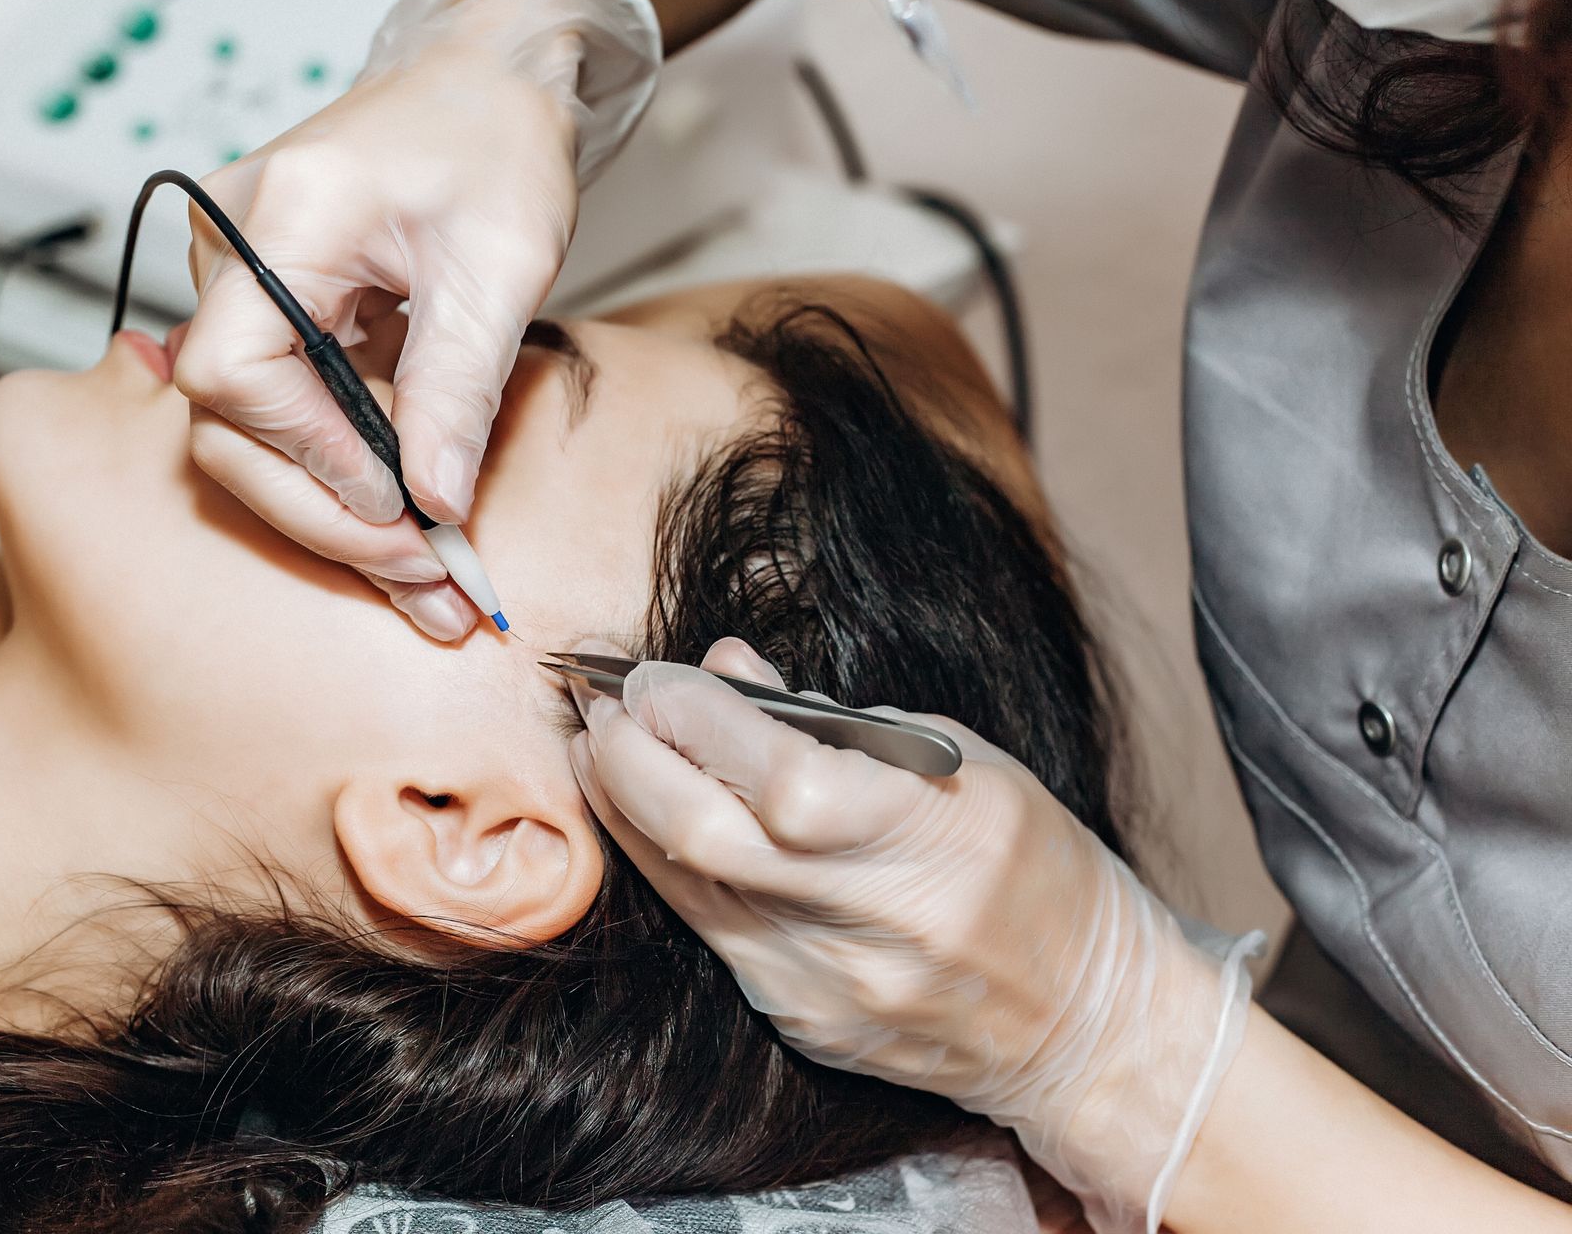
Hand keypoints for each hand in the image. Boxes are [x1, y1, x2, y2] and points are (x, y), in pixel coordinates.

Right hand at [172, 0, 658, 641]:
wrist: (489, 88)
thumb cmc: (492, 141)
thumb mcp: (499, 266)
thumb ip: (458, 388)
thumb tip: (433, 502)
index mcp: (278, 218)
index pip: (233, 374)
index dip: (310, 456)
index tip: (397, 505)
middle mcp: (234, 250)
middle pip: (226, 426)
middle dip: (326, 516)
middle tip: (426, 577)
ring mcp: (242, 283)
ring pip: (248, 436)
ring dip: (336, 514)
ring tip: (428, 575)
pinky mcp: (272, 311)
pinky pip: (284, 412)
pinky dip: (345, 475)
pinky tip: (408, 527)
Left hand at [567, 638, 1258, 1233]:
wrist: (1087, 1023)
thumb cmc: (1033, 868)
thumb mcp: (959, 763)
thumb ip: (832, 720)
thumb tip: (725, 667)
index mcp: (932, 840)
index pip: (778, 776)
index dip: (694, 718)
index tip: (657, 678)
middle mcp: (872, 923)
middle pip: (702, 836)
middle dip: (629, 757)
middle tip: (605, 704)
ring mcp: (825, 985)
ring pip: (684, 886)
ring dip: (625, 806)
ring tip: (603, 745)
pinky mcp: (799, 1020)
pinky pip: (707, 929)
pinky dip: (667, 862)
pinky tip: (649, 815)